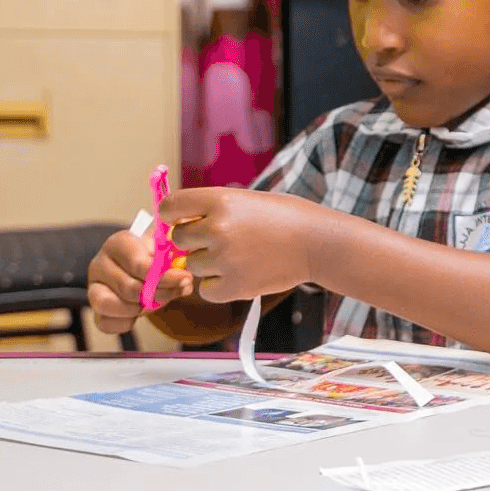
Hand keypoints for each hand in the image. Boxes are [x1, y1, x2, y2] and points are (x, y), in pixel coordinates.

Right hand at [88, 229, 195, 333]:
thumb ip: (177, 256)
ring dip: (140, 308)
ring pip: (108, 304)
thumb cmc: (157, 254)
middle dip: (160, 294)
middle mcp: (99, 263)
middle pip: (128, 287)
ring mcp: (93, 286)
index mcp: (118, 243)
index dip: (164, 276)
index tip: (186, 278)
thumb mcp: (169, 247)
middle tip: (180, 290)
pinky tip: (140, 312)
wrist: (145, 263)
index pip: (138, 264)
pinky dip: (125, 323)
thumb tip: (185, 280)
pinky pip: (104, 323)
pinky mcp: (94, 307)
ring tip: (159, 301)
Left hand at [161, 188, 326, 302]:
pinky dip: (218, 287)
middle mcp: (217, 228)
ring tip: (240, 257)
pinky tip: (241, 275)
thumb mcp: (246, 200)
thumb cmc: (284, 218)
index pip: (170, 207)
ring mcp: (225, 259)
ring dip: (209, 265)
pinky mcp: (234, 286)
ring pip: (193, 266)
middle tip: (222, 242)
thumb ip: (210, 210)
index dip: (173, 216)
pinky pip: (206, 290)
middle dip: (194, 242)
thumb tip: (174, 230)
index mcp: (219, 200)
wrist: (319, 243)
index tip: (183, 221)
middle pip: (179, 239)